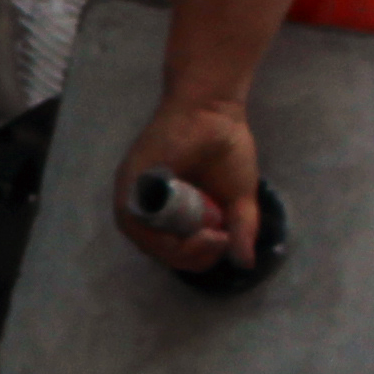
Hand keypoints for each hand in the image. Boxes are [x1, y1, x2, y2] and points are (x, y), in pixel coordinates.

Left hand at [118, 95, 258, 275]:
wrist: (214, 110)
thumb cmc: (226, 148)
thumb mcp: (240, 199)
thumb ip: (241, 230)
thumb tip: (245, 264)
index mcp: (171, 213)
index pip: (175, 252)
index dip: (198, 258)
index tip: (224, 243)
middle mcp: (149, 206)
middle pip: (159, 252)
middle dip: (192, 258)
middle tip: (219, 241)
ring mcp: (135, 194)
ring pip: (145, 241)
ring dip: (178, 251)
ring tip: (208, 238)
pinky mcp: (128, 180)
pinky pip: (132, 220)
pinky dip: (159, 235)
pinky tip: (189, 232)